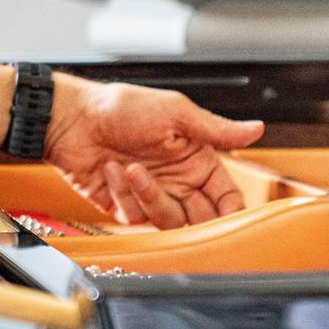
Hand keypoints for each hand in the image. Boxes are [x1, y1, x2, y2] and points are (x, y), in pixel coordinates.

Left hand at [44, 74, 264, 227]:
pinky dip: (122, 194)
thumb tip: (256, 129)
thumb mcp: (175, 112)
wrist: (71, 119)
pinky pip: (135, 217)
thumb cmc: (120, 107)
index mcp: (196, 159)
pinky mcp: (123, 205)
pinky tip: (111, 169)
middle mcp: (176, 181)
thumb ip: (216, 129)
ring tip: (131, 167)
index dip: (231, 209)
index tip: (228, 214)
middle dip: (189, 210)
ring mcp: (150, 195)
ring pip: (168, 221)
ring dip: (149, 196)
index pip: (226, 196)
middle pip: (200, 217)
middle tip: (176, 191)